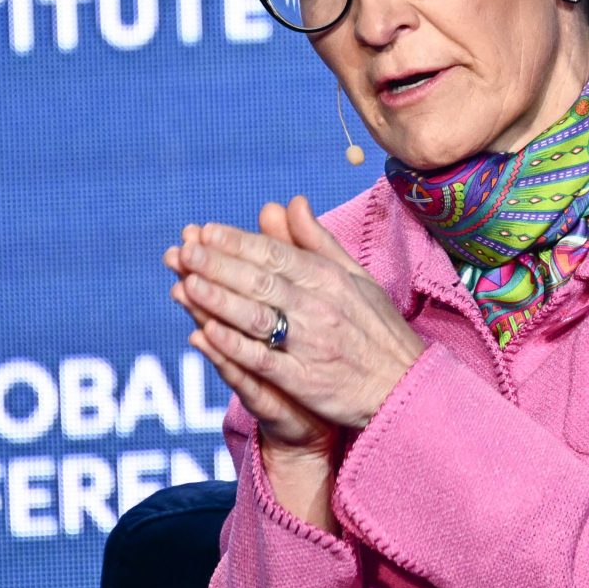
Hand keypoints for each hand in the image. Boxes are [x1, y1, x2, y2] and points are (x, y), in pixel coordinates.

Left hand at [166, 195, 426, 432]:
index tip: (205, 231)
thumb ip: (317, 240)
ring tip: (186, 283)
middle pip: (260, 281)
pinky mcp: (305, 380)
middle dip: (218, 264)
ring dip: (219, 300)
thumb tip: (290, 202)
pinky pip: (264, 360)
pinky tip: (207, 333)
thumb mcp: (355, 276)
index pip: (276, 254)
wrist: (404, 385)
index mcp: (330, 278)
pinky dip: (235, 346)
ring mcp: (311, 344)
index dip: (238, 242)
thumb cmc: (377, 329)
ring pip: (257, 316)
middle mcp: (319, 306)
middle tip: (184, 251)